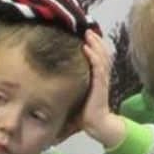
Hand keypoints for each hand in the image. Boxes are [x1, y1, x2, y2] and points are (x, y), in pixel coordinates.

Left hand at [78, 29, 125, 148]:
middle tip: (87, 28)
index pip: (99, 56)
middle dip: (95, 40)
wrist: (98, 125)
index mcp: (98, 77)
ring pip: (101, 56)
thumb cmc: (86, 113)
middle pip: (101, 52)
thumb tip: (51, 84)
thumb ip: (70, 88)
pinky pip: (98, 67)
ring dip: (95, 44)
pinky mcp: (100, 85)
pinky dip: (94, 56)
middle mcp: (102, 76)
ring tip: (88, 33)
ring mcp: (102, 79)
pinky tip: (87, 48)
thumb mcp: (77, 96)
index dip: (94, 44)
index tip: (86, 34)